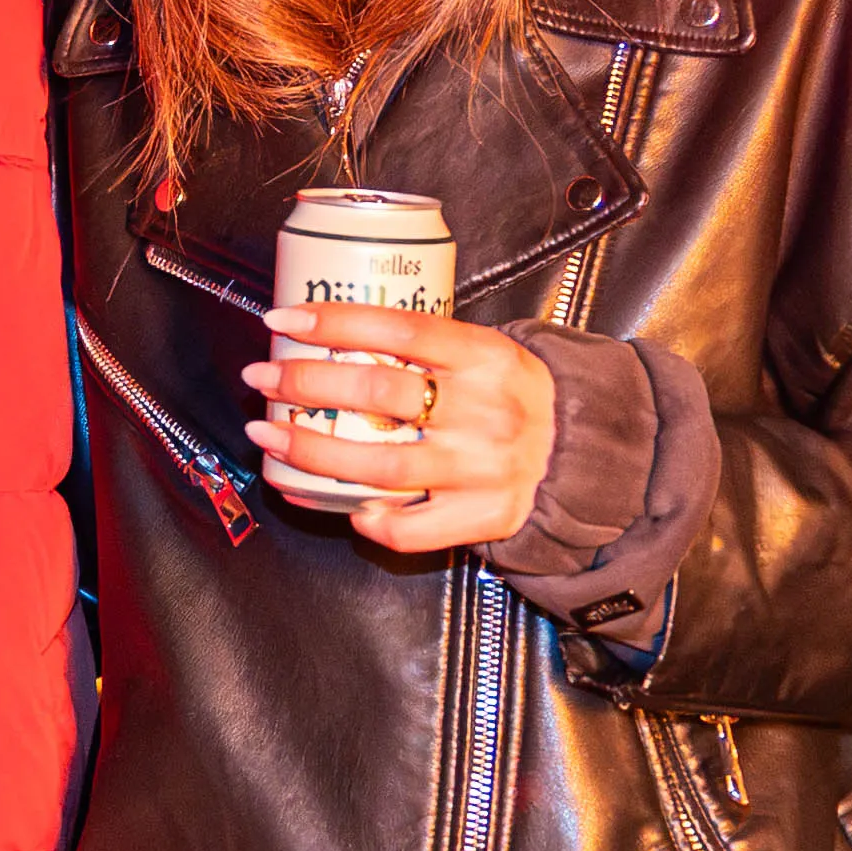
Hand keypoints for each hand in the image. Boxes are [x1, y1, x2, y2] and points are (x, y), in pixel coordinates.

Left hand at [248, 299, 562, 560]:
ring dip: (312, 449)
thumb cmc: (522, 397)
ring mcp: (481, 468)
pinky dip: (373, 521)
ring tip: (270, 436)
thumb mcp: (492, 352)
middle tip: (262, 379)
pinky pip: (413, 528)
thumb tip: (339, 332)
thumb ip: (432, 346)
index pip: (399, 327)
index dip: (334, 321)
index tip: (282, 322)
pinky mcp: (484, 516)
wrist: (589, 455)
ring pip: (379, 462)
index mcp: (486, 357)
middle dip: (305, 382)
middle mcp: (483, 410)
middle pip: (377, 390)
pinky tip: (345, 507)